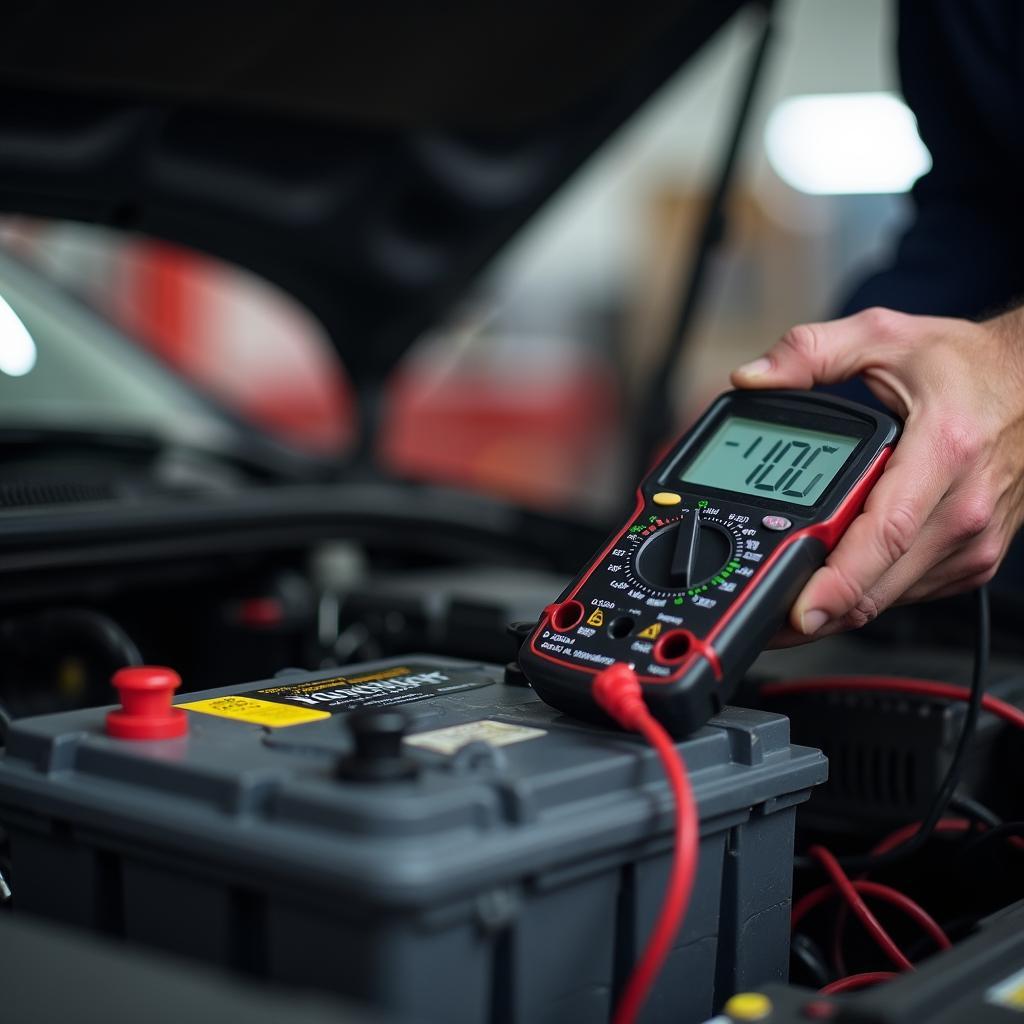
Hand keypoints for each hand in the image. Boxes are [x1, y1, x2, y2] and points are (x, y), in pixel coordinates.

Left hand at [730, 306, 1023, 640]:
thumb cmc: (968, 365)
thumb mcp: (884, 336)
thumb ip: (810, 352)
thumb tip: (751, 376)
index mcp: (943, 452)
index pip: (886, 535)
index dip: (838, 582)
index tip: (800, 612)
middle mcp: (964, 507)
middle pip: (880, 584)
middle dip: (816, 609)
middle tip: (764, 616)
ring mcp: (974, 540)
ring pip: (891, 597)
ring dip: (838, 605)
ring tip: (788, 596)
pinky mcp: (976, 559)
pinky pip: (909, 590)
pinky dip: (869, 590)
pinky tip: (839, 576)